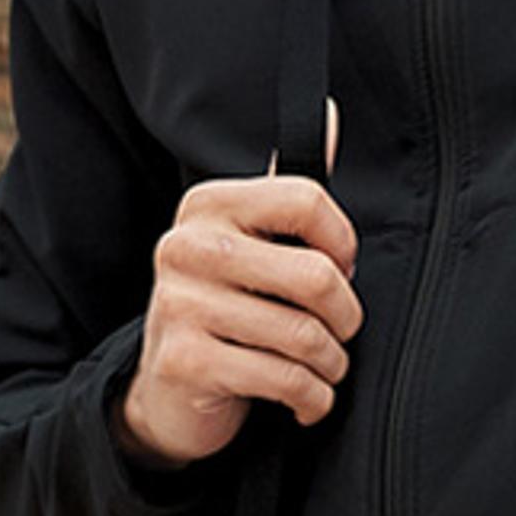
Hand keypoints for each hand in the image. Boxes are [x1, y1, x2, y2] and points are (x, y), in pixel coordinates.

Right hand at [112, 99, 358, 465]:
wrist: (168, 391)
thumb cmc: (226, 308)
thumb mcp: (253, 242)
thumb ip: (290, 188)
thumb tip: (328, 114)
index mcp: (209, 205)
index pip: (307, 199)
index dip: (343, 242)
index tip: (341, 268)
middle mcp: (187, 246)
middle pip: (316, 276)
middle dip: (347, 318)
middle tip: (340, 332)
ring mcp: (180, 304)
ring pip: (304, 337)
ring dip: (331, 365)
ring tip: (324, 369)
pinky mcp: (185, 361)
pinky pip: (283, 379)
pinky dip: (311, 399)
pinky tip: (305, 401)